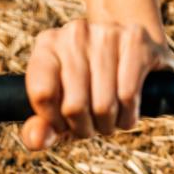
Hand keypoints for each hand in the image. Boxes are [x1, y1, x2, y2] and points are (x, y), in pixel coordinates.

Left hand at [22, 19, 173, 149]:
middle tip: (91, 122)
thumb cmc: (87, 92)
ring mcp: (106, 33)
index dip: (55, 122)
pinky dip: (128, 116)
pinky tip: (127, 111)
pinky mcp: (136, 39)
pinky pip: (128, 96)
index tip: (63, 121)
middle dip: (85, 128)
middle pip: (74, 106)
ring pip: (104, 106)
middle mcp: (75, 34)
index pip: (42, 94)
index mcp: (47, 46)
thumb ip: (40, 130)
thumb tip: (36, 139)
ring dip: (108, 125)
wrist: (130, 59)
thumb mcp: (58, 112)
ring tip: (109, 116)